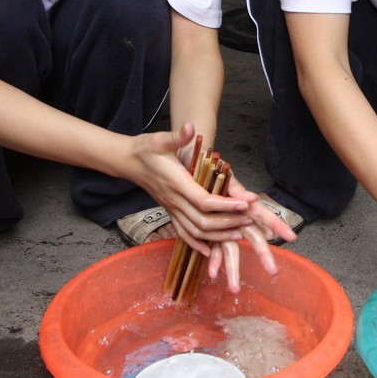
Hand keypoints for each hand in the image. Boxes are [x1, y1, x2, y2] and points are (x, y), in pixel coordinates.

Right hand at [129, 122, 250, 255]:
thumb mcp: (160, 139)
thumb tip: (190, 127)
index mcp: (177, 183)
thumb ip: (177, 136)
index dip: (226, 205)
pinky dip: (198, 244)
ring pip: (195, 231)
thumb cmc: (146, 149)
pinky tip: (211, 250)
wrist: (127, 161)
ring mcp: (172, 209)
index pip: (204, 200)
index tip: (246, 204)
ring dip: (218, 236)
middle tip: (248, 220)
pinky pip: (184, 234)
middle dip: (228, 223)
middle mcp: (174, 200)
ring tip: (238, 234)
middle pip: (203, 221)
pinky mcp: (171, 212)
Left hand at [203, 172, 297, 288]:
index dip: (277, 225)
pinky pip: (213, 247)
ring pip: (231, 248)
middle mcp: (236, 216)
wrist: (186, 165)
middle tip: (273, 272)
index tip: (292, 237)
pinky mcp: (209, 229)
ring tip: (234, 288)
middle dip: (262, 255)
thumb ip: (235, 189)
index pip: (263, 215)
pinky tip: (212, 273)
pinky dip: (213, 259)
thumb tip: (252, 199)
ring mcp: (223, 225)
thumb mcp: (221, 174)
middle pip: (252, 237)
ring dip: (232, 268)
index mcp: (242, 203)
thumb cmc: (207, 168)